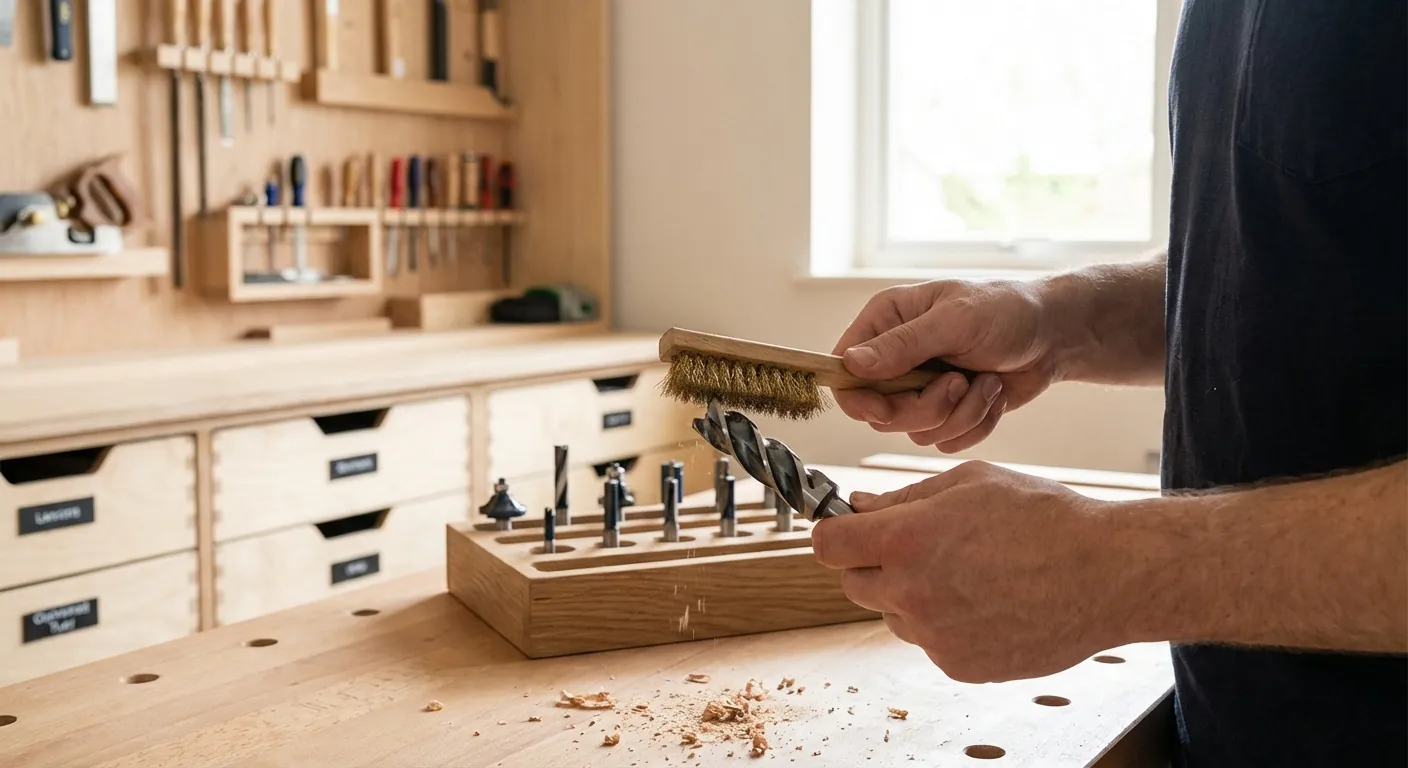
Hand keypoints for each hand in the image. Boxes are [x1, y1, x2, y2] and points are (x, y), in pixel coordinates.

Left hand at [810, 461, 1129, 682]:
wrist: (1106, 573)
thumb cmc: (1044, 518)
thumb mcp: (969, 483)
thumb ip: (903, 498)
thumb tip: (859, 506)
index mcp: (906, 540)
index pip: (827, 545)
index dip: (837, 533)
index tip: (849, 529)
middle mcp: (911, 593)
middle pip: (853, 583)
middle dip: (874, 563)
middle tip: (921, 546)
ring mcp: (934, 636)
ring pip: (893, 613)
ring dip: (911, 595)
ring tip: (969, 572)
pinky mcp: (958, 664)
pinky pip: (930, 641)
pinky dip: (946, 624)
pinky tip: (988, 601)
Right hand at [830, 280, 1058, 452]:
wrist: (1055, 335)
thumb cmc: (1007, 310)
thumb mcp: (955, 321)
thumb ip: (902, 345)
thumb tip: (851, 364)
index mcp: (886, 322)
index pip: (845, 371)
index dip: (858, 397)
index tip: (885, 405)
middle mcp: (896, 357)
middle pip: (878, 412)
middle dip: (923, 408)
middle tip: (956, 383)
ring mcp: (920, 388)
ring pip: (914, 431)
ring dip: (958, 414)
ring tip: (984, 382)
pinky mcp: (947, 412)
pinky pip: (944, 441)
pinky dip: (974, 424)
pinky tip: (992, 394)